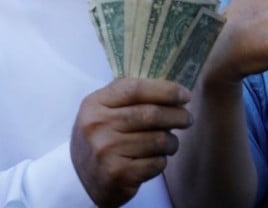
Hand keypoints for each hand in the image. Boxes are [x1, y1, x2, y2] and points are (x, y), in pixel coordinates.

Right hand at [70, 78, 191, 205]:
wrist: (80, 178)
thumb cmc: (99, 138)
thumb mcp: (101, 111)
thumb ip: (127, 97)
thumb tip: (170, 91)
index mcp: (94, 104)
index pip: (134, 88)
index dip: (164, 90)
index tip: (184, 94)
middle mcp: (98, 125)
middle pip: (150, 114)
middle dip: (176, 115)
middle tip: (187, 118)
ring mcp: (107, 150)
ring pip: (158, 140)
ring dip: (171, 141)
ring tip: (170, 142)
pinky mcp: (119, 174)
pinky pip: (156, 163)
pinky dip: (162, 161)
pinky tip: (155, 159)